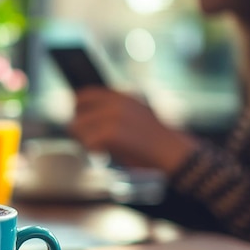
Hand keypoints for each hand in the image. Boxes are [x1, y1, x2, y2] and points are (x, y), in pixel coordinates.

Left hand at [69, 88, 197, 173]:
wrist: (172, 151)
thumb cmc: (154, 139)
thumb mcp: (136, 114)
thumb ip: (113, 111)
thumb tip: (84, 116)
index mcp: (121, 96)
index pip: (85, 95)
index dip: (77, 108)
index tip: (77, 119)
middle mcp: (115, 103)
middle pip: (77, 114)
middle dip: (80, 130)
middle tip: (90, 141)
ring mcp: (111, 117)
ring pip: (78, 129)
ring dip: (86, 142)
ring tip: (102, 148)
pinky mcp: (110, 133)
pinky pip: (87, 144)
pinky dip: (94, 152)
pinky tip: (106, 154)